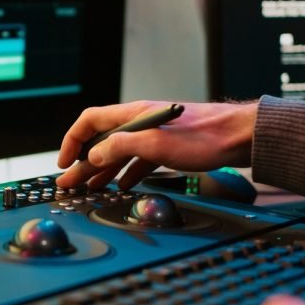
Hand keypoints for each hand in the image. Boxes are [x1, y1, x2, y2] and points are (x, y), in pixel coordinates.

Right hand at [56, 99, 256, 189]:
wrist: (240, 136)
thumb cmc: (205, 137)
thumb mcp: (156, 144)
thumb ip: (121, 147)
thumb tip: (93, 156)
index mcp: (133, 115)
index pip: (90, 121)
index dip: (72, 141)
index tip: (64, 162)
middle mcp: (140, 123)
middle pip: (102, 142)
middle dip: (83, 163)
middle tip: (71, 184)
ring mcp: (153, 136)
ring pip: (119, 154)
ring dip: (103, 171)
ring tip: (90, 188)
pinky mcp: (167, 149)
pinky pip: (138, 162)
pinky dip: (127, 175)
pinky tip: (123, 186)